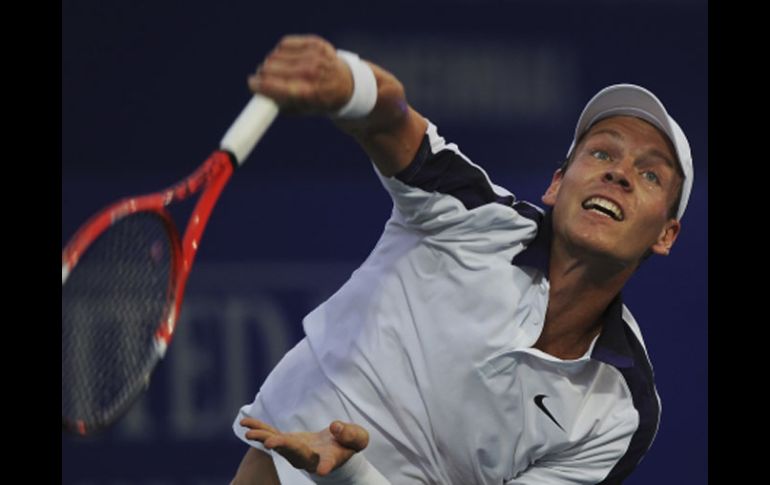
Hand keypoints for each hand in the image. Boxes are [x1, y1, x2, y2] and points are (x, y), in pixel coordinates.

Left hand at [240, 417, 369, 475]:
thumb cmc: (348, 444)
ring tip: (249, 433)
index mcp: (328, 459)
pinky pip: (271, 435)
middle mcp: (308, 458)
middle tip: (270, 443)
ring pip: (278, 444)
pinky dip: (259, 429)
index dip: (325, 465)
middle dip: (283, 447)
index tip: (323, 470)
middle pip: (295, 453)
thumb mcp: (357, 439)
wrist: (335, 448)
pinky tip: (245, 423)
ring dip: (264, 438)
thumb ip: (350, 435)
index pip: (327, 463)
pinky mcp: (287, 441)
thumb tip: (335, 427)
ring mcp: (295, 450)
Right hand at [250, 34, 353, 115]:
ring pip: (276, 54)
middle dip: (263, 73)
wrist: (348, 85)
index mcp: (309, 93)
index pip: (276, 86)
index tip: (252, 83)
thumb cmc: (321, 100)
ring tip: (276, 69)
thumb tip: (259, 97)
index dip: (259, 85)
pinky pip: (286, 43)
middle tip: (262, 77)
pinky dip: (281, 51)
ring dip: (272, 62)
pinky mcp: (315, 43)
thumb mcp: (303, 110)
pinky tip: (284, 58)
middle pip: (272, 67)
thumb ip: (281, 105)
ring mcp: (314, 56)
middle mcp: (312, 72)